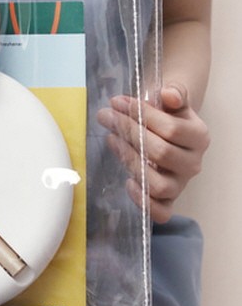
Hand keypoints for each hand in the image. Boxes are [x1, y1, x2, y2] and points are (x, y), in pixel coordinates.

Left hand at [97, 83, 209, 222]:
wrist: (167, 129)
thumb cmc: (165, 114)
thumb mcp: (170, 99)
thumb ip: (173, 93)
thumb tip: (168, 94)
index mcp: (198, 136)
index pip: (170, 128)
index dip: (141, 115)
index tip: (118, 102)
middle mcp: (193, 163)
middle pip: (160, 153)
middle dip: (129, 132)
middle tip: (107, 117)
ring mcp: (180, 184)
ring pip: (158, 184)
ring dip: (130, 162)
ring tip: (112, 140)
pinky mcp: (167, 199)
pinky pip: (161, 212)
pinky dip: (143, 201)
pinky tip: (127, 182)